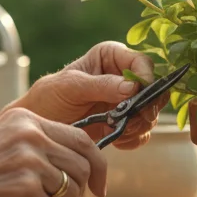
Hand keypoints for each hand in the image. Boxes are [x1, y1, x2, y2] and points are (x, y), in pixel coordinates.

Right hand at [0, 107, 107, 196]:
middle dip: (80, 190)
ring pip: (72, 190)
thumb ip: (39, 143)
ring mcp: (28, 160)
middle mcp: (30, 134)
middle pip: (83, 165)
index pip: (82, 138)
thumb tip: (84, 161)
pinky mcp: (25, 188)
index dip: (97, 165)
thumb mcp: (4, 142)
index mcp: (26, 118)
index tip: (99, 186)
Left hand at [9, 41, 167, 149]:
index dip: (145, 79)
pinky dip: (133, 139)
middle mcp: (124, 76)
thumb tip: (132, 88)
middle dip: (146, 107)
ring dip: (138, 125)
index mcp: (112, 57)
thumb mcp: (71, 87)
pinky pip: (143, 132)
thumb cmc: (50, 96)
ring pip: (152, 113)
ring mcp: (127, 101)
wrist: (42, 124)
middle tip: (130, 120)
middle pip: (154, 89)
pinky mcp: (126, 122)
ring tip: (116, 130)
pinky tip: (116, 139)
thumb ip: (101, 85)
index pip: (142, 63)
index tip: (137, 97)